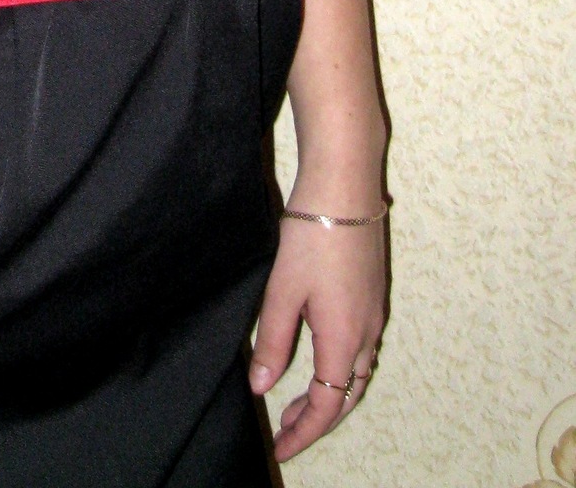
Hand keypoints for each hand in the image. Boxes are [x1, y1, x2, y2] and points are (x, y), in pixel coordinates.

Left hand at [249, 203, 385, 461]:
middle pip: (348, 395)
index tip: (281, 448)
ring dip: (332, 394)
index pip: (327, 405)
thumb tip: (262, 386)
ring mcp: (375, 313)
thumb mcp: (283, 291)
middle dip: (318, 418)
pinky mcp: (374, 295)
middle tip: (287, 428)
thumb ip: (273, 342)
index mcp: (344, 339)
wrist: (346, 189)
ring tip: (299, 399)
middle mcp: (367, 333)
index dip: (304, 432)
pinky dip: (342, 370)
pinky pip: (363, 350)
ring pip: (358, 373)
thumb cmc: (312, 237)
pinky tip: (322, 357)